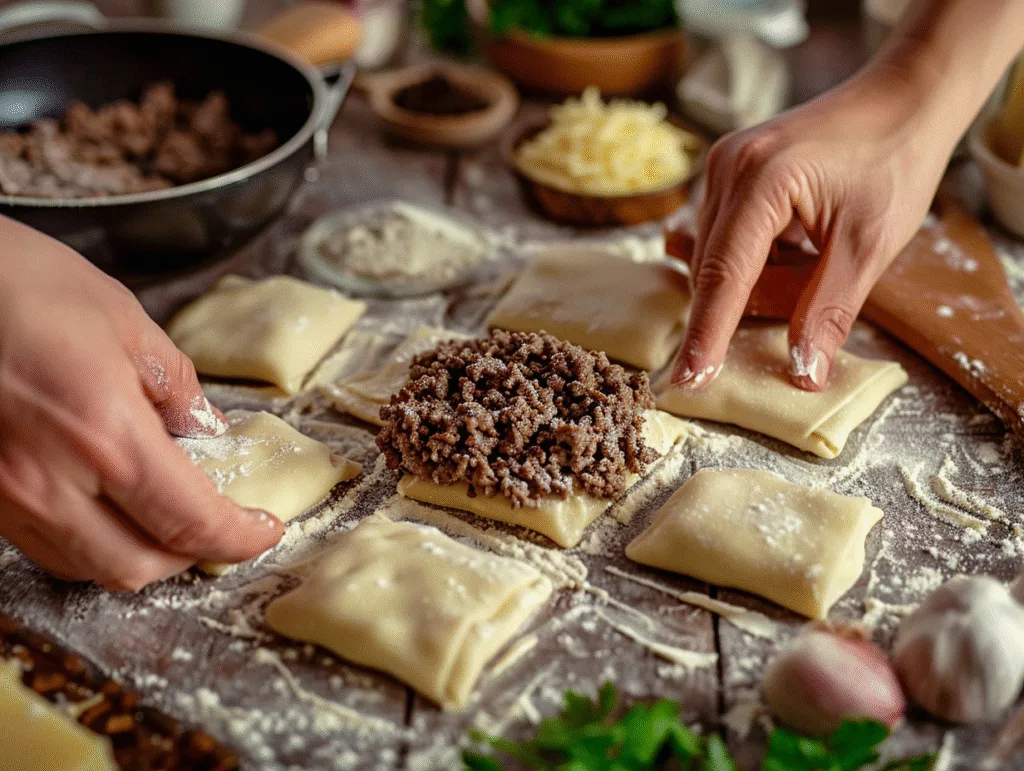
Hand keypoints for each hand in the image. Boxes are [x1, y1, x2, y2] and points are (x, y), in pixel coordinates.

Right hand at [0, 217, 282, 589]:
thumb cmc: (20, 284)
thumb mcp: (123, 320)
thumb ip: (175, 385)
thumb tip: (203, 426)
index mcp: (105, 434)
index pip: (189, 521)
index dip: (238, 538)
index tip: (264, 530)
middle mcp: (52, 481)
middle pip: (138, 566)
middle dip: (191, 556)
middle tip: (220, 523)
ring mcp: (9, 496)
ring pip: (87, 567)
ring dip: (139, 554)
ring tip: (167, 516)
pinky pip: (46, 546)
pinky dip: (90, 542)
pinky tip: (107, 506)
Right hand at [672, 67, 953, 390]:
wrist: (903, 99)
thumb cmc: (894, 162)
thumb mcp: (870, 245)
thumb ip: (828, 311)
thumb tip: (802, 375)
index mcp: (762, 181)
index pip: (723, 277)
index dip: (706, 336)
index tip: (687, 382)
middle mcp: (728, 168)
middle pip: (712, 268)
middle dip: (743, 304)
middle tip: (802, 295)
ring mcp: (722, 165)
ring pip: (714, 255)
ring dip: (752, 277)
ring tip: (810, 251)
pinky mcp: (727, 170)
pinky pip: (721, 234)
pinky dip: (749, 257)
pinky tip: (788, 243)